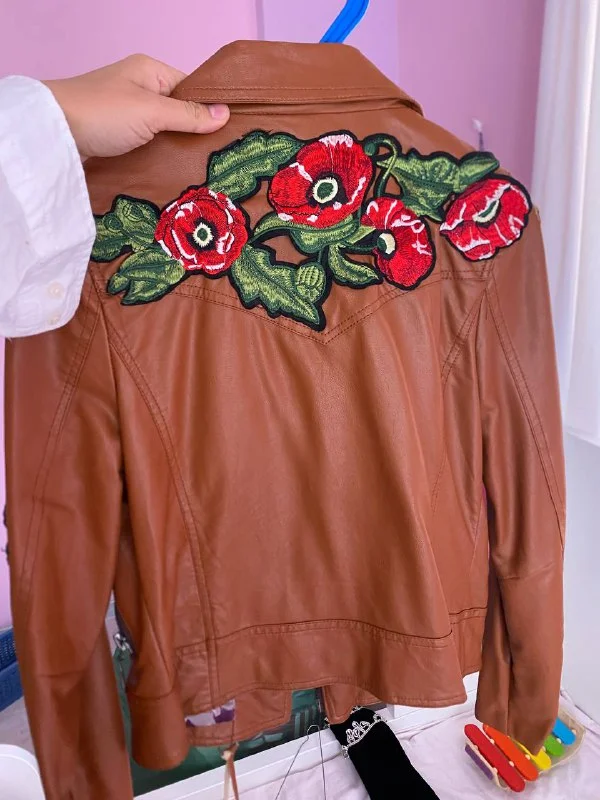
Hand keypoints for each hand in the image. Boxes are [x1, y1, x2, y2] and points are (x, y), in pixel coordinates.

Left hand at [44, 54, 229, 159]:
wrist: (54, 133)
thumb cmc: (103, 113)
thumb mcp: (152, 112)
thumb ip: (188, 115)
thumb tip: (225, 113)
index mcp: (150, 71)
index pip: (191, 88)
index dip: (209, 109)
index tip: (229, 133)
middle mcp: (140, 88)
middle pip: (178, 112)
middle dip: (194, 133)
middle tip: (216, 157)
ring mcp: (127, 113)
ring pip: (163, 131)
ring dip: (176, 149)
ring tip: (199, 168)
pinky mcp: (117, 136)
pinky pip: (147, 145)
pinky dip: (159, 157)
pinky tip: (173, 172)